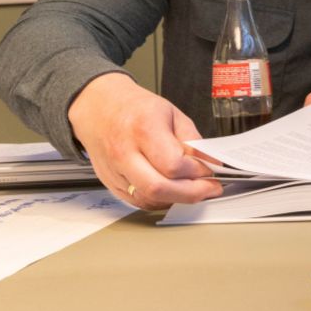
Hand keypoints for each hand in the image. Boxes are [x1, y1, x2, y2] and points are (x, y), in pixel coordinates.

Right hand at [67, 72, 220, 209]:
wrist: (99, 108)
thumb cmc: (135, 108)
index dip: (197, 171)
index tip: (210, 170)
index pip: (173, 164)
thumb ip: (192, 140)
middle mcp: (125, 153)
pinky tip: (172, 191)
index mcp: (143, 128)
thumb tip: (209, 162)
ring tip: (193, 189)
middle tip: (209, 188)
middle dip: (191, 193)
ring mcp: (115, 171)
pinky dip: (160, 200)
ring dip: (176, 198)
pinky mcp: (110, 183)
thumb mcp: (172, 113)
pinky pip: (138, 201)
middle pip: (159, 188)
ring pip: (149, 199)